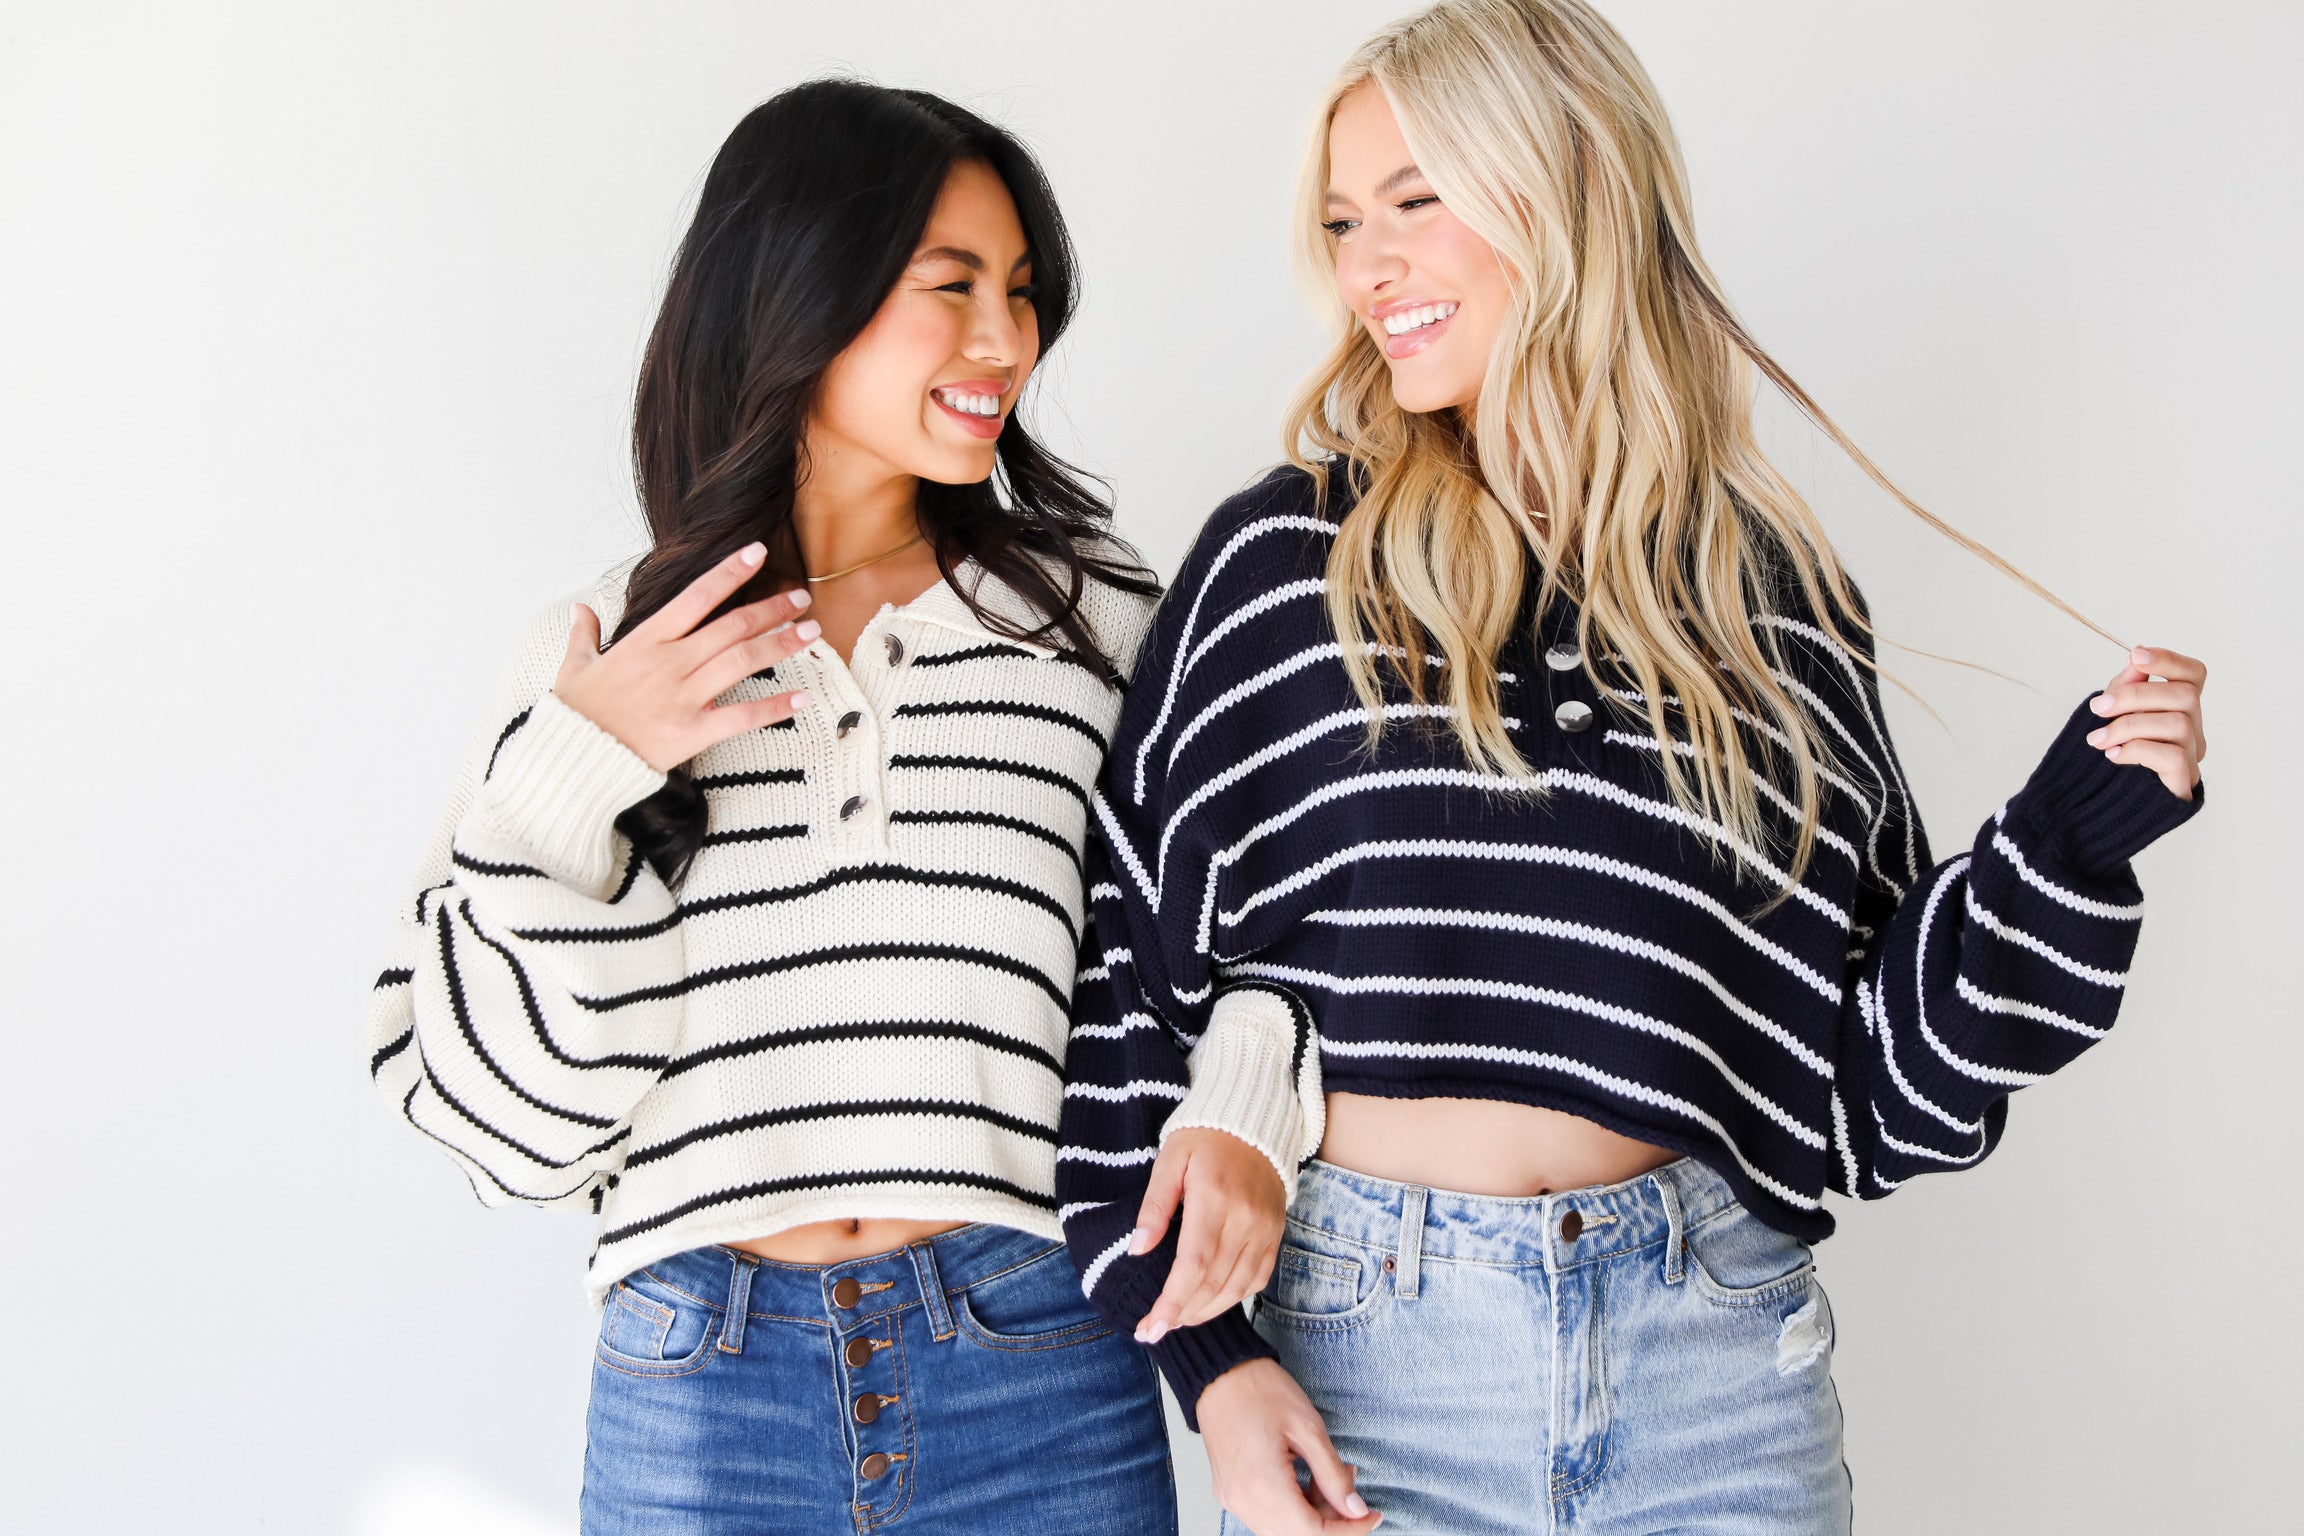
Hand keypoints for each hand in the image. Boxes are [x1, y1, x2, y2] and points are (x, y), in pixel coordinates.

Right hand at [554, 542, 816, 771]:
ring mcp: (682, 697)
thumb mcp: (573, 667)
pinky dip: (773, 707)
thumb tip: (581, 608)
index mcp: (645, 641)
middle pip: (732, 626)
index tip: (758, 552)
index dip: (730, 572)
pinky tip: (800, 699)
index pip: (696, 596)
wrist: (569, 760)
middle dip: (771, 608)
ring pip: (742, 660)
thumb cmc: (574, 715)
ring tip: (811, 632)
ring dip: (781, 644)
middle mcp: (669, 663)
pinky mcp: (690, 732)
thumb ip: (582, 635)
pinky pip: (740, 716)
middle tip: (801, 598)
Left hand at [1129, 1127, 1286, 1341]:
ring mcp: (1266, 1228)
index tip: (1150, 1328)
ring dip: (1205, 1311)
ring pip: (1237, 1288)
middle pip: (1213, 1283)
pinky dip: (1233, 1297)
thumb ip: (1154, 1208)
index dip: (1171, 1303)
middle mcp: (1245, 1218)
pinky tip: (1210, 1302)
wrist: (1253, 1124)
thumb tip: (1136, 1250)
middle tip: (1154, 1330)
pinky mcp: (1276, 1234)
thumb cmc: (1203, 1140)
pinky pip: (1258, 1278)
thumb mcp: (1169, 1162)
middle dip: (1182, 1314)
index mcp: (1214, 1199)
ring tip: (1178, 1320)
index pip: (1192, 1265)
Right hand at [1198, 1360, 1380, 1534]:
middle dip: (1333, 1520)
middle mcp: (1244, 1501)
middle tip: (1351, 1485)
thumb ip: (1333, 1475)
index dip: (1349, 1530)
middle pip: (1298, 1535)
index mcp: (1264, 1487)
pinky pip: (1266, 1516)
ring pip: (1282, 1529)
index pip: (1314, 1533)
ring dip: (1312, 1513)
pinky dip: (1292, 1507)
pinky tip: (1304, 1478)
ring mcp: (1233, 1498)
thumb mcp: (1309, 1428)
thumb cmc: (1259, 1390)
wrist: (1218, 1372)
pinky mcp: (1229, 1491)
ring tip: (1328, 1475)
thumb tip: (1354, 1508)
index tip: (1371, 1515)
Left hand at [2086, 645, 2205, 799]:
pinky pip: (2174, 757)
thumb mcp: (2114, 713)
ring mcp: (2192, 756)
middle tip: (2098, 708)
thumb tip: (2137, 656)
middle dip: (2136, 696)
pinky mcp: (2184, 781)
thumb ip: (2127, 686)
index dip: (2170, 660)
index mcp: (2178, 708)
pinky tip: (2114, 756)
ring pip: (2178, 724)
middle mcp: (2193, 730)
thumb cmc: (2111, 752)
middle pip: (2185, 696)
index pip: (2194, 675)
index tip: (2137, 655)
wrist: (2100, 804)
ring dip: (2129, 726)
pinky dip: (2138, 751)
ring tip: (2098, 739)